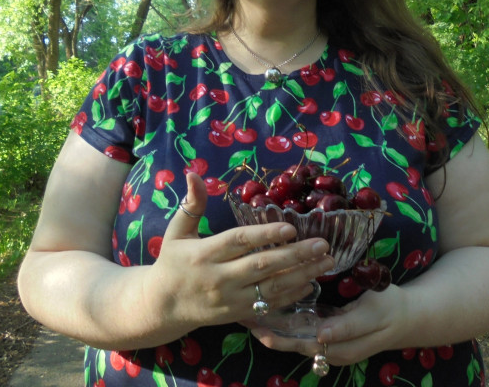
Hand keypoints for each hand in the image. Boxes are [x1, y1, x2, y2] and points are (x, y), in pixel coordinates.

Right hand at [145, 173, 334, 330]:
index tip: (291, 228)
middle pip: (261, 266)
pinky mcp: (237, 314)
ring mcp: (230, 299)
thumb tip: (193, 173)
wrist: (162, 306)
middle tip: (323, 244)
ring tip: (326, 262)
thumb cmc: (172, 262)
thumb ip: (191, 205)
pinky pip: (268, 305)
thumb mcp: (176, 231)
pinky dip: (291, 295)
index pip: (239, 242)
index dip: (265, 235)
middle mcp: (219, 278)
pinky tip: (310, 283)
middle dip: (295, 255)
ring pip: (270, 288)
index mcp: (204, 254)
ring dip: (301, 275)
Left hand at [250, 286, 407, 364]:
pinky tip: (271, 317)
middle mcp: (332, 352)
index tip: (262, 329)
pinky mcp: (330, 339)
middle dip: (270, 334)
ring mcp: (331, 347)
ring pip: (298, 342)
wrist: (407, 318)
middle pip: (296, 345)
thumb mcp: (371, 314)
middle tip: (248, 321)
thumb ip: (346, 326)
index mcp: (342, 347)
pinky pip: (305, 336)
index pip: (304, 344)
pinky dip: (287, 329)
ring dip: (275, 332)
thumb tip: (321, 336)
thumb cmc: (389, 309)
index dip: (281, 337)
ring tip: (251, 319)